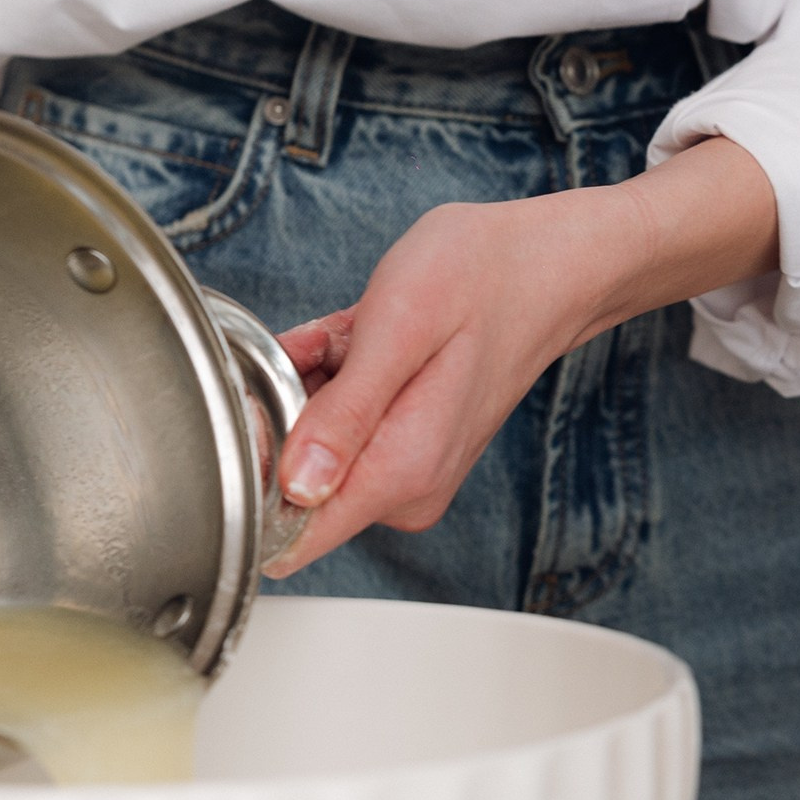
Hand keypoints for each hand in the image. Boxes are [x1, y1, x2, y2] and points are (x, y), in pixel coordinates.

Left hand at [262, 136, 776, 574]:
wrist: (550, 266)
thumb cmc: (484, 276)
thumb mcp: (399, 326)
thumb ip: (345, 414)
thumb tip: (297, 488)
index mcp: (402, 469)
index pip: (293, 533)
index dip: (249, 477)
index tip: (260, 412)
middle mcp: (406, 489)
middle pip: (291, 484)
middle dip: (283, 410)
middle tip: (322, 348)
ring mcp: (409, 473)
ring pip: (311, 447)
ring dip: (310, 387)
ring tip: (354, 336)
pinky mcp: (409, 454)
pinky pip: (338, 430)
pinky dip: (332, 383)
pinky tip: (359, 342)